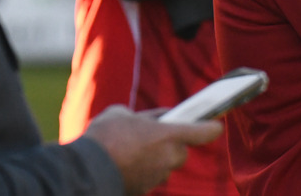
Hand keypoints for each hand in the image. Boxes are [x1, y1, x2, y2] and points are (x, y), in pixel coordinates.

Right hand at [84, 105, 222, 195]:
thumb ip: (145, 117)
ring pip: (163, 166)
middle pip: (181, 151)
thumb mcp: (123, 113)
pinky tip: (125, 163)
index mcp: (170, 135)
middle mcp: (169, 158)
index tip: (216, 124)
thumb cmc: (105, 136)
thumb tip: (154, 120)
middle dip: (172, 145)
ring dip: (154, 158)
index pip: (204, 132)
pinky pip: (148, 177)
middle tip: (155, 135)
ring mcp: (156, 177)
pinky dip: (141, 171)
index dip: (211, 127)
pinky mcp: (143, 190)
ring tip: (132, 149)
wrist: (84, 171)